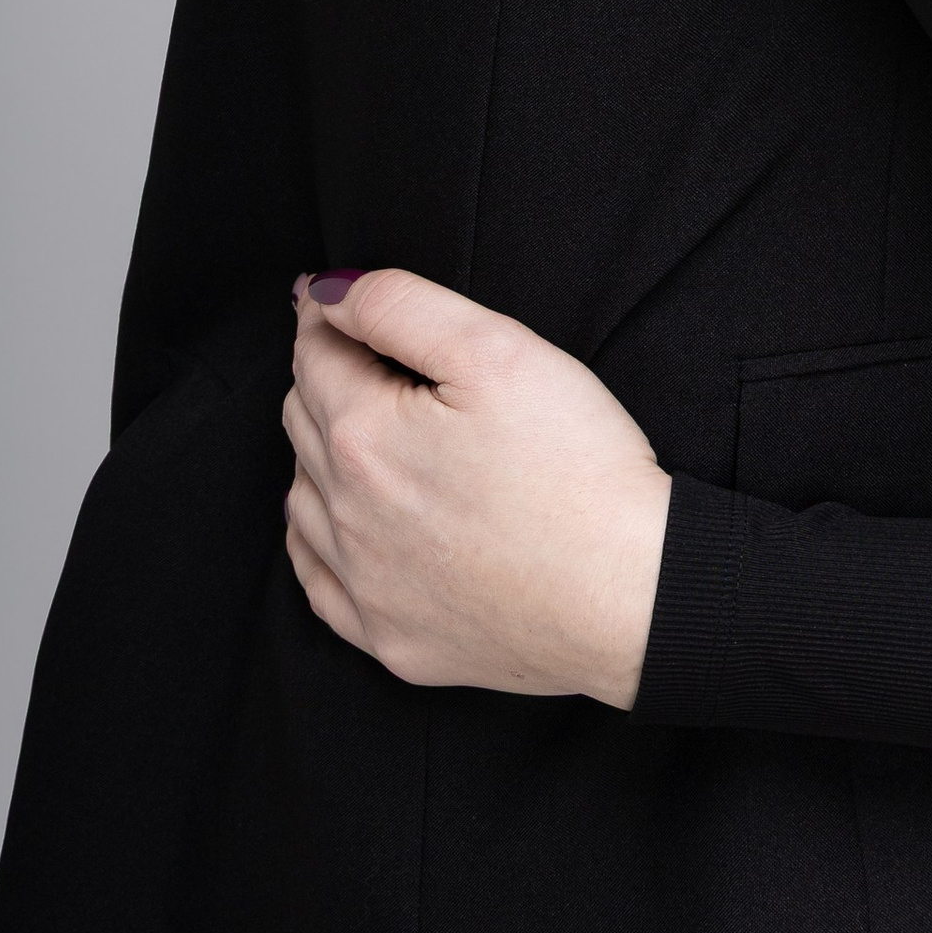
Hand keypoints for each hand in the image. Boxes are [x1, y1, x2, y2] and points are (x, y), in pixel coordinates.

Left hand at [282, 271, 670, 707]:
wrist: (629, 594)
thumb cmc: (578, 468)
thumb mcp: (499, 349)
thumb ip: (402, 306)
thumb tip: (326, 293)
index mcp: (364, 435)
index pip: (315, 355)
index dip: (328, 315)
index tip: (335, 298)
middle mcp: (345, 515)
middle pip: (301, 420)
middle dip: (326, 377)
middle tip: (367, 355)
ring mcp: (363, 586)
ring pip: (302, 498)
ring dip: (317, 454)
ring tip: (364, 429)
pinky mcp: (389, 638)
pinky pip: (318, 581)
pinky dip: (318, 539)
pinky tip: (346, 522)